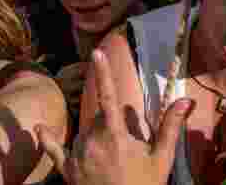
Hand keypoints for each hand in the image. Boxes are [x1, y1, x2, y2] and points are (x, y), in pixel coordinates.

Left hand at [37, 49, 193, 184]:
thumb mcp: (160, 160)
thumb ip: (170, 128)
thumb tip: (185, 101)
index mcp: (116, 136)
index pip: (108, 97)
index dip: (103, 73)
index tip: (96, 53)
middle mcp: (92, 142)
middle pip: (100, 118)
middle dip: (113, 124)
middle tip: (129, 149)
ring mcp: (77, 157)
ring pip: (85, 134)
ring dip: (96, 137)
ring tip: (113, 162)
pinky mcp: (68, 172)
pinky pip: (56, 151)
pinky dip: (48, 140)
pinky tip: (41, 129)